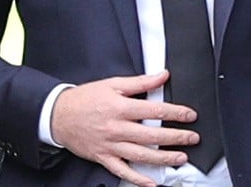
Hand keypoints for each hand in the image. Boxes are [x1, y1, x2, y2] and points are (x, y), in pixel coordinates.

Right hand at [50, 70, 199, 186]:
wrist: (58, 115)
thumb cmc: (85, 99)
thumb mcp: (113, 83)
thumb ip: (141, 81)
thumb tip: (163, 75)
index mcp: (121, 108)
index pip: (155, 111)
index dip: (176, 113)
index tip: (190, 115)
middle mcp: (117, 128)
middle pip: (152, 135)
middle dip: (176, 137)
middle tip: (192, 138)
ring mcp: (110, 145)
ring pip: (141, 155)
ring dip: (163, 158)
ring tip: (181, 158)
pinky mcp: (103, 157)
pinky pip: (122, 171)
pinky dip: (137, 179)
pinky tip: (151, 182)